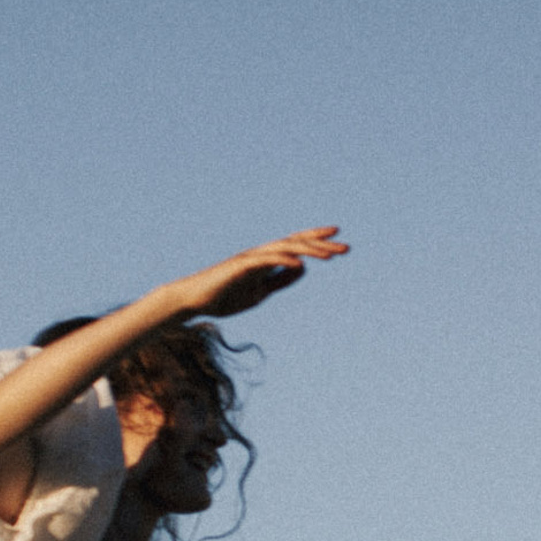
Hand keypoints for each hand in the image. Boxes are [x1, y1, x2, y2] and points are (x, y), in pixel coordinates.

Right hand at [170, 228, 348, 319]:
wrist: (194, 301)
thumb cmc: (225, 296)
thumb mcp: (261, 291)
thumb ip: (280, 280)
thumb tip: (302, 268)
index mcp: (267, 260)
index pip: (296, 245)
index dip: (316, 240)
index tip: (338, 239)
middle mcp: (261, 253)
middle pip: (296, 243)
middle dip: (321, 245)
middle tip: (346, 248)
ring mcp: (250, 258)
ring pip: (284, 248)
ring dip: (309, 250)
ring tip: (330, 255)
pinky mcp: (239, 266)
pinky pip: (265, 260)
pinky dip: (283, 260)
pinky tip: (301, 263)